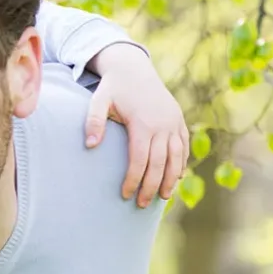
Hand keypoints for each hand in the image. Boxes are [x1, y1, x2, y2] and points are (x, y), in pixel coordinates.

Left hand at [85, 43, 187, 207]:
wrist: (134, 69)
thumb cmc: (113, 88)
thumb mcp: (99, 100)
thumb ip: (93, 122)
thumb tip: (89, 145)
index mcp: (143, 123)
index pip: (140, 159)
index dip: (133, 179)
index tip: (125, 195)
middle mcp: (163, 124)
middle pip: (160, 163)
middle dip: (151, 185)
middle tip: (142, 204)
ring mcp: (174, 122)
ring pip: (176, 156)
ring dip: (171, 178)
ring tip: (164, 198)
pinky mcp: (179, 120)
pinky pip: (183, 145)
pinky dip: (182, 162)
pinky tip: (177, 177)